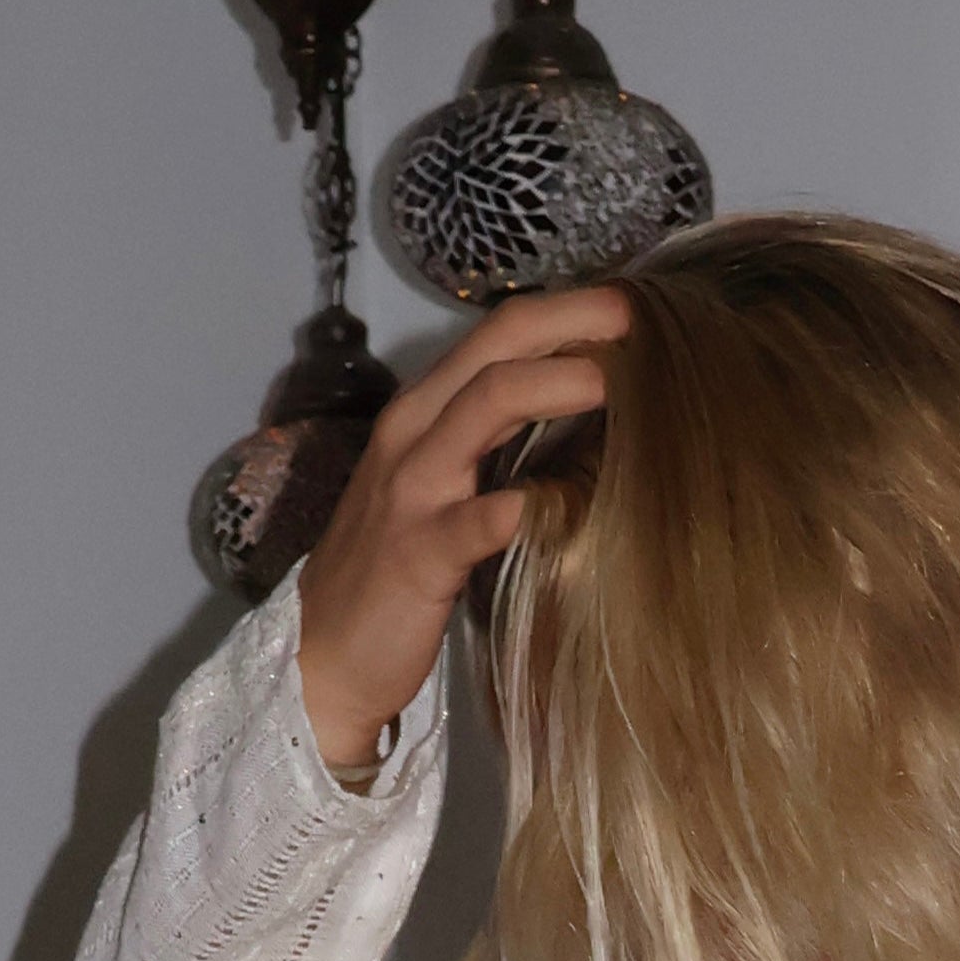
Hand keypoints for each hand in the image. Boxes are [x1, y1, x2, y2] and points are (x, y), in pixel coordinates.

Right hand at [292, 285, 632, 777]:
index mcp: (425, 412)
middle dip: (569, 321)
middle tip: (634, 318)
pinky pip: (472, 522)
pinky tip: (558, 503)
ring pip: (483, 406)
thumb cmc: (397, 571)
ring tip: (612, 382)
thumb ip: (498, 446)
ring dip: (551, 385)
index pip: (496, 335)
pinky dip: (515, 508)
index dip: (565, 310)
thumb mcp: (445, 488)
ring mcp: (413, 490)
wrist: (324, 655)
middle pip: (494, 347)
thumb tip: (586, 420)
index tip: (629, 305)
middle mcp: (414, 432)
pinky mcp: (418, 555)